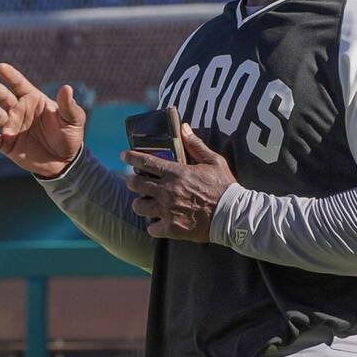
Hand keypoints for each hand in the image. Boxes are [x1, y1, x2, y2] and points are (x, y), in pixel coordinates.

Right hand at [0, 63, 86, 177]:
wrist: (64, 161)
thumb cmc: (69, 135)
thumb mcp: (73, 119)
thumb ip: (68, 105)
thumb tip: (67, 88)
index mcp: (33, 99)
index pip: (19, 84)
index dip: (11, 75)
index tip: (1, 67)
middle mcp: (19, 110)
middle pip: (5, 97)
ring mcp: (11, 126)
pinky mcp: (7, 144)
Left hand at [122, 123, 236, 241]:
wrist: (233, 216)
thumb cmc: (224, 187)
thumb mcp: (214, 161)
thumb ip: (196, 145)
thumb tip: (184, 127)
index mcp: (176, 173)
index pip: (145, 162)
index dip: (131, 157)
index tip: (124, 155)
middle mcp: (167, 191)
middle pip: (136, 184)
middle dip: (133, 181)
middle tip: (137, 181)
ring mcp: (167, 211)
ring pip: (138, 206)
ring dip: (141, 203)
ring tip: (146, 202)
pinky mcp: (172, 229)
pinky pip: (151, 228)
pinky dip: (153, 226)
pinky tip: (158, 222)